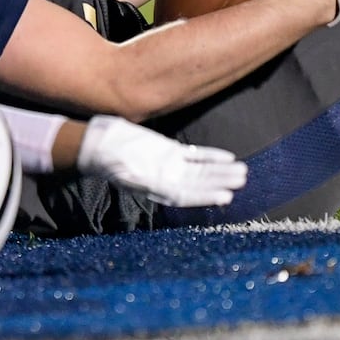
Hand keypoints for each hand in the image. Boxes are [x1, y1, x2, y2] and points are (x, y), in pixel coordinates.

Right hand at [76, 115, 248, 206]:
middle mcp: (167, 179)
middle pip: (200, 183)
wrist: (97, 143)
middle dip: (221, 182)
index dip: (207, 197)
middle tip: (242, 179)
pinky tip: (226, 157)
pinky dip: (210, 156)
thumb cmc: (108, 161)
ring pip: (201, 170)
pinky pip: (194, 155)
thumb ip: (149, 182)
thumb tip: (170, 192)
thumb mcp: (127, 173)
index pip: (188, 196)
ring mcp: (169, 165)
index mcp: (157, 189)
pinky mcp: (168, 151)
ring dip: (220, 171)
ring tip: (242, 171)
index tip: (226, 197)